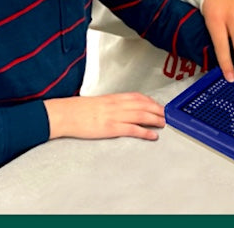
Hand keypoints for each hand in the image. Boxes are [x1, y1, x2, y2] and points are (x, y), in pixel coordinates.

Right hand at [44, 92, 164, 140]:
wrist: (66, 114)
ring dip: (155, 119)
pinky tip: (153, 135)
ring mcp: (115, 116)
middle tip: (167, 115)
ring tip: (164, 123)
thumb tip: (122, 108)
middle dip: (157, 110)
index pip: (138, 97)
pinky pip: (133, 129)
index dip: (151, 101)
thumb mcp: (99, 102)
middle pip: (143, 105)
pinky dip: (145, 132)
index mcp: (114, 97)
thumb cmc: (79, 109)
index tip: (159, 105)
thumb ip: (112, 104)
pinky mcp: (111, 128)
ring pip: (141, 115)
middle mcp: (117, 104)